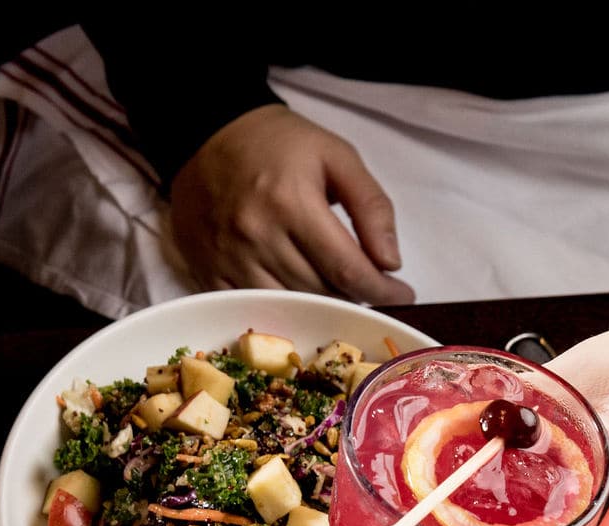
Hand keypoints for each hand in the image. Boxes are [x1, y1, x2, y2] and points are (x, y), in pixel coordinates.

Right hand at [169, 105, 413, 304]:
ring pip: (290, 306)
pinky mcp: (208, 271)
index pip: (347, 269)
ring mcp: (229, 258)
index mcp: (291, 203)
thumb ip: (371, 206)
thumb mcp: (337, 157)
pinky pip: (254, 307)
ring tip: (335, 285)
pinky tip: (298, 293)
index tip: (401, 293)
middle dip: (353, 293)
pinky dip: (282, 308)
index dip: (381, 289)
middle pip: (321, 292)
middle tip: (367, 281)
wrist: (207, 134)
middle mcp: (256, 235)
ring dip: (321, 303)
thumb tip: (390, 263)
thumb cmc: (279, 143)